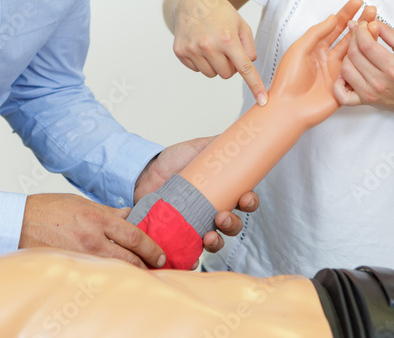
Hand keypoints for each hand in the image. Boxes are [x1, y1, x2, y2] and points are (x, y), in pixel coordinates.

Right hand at [19, 193, 165, 268]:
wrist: (18, 223)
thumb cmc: (47, 209)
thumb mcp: (81, 202)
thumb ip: (108, 211)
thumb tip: (128, 214)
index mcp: (97, 218)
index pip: (134, 235)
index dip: (152, 247)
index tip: (161, 255)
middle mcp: (93, 238)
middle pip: (130, 257)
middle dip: (147, 264)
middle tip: (157, 266)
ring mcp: (82, 255)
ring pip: (117, 268)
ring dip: (132, 272)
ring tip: (142, 272)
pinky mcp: (73, 266)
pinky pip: (98, 273)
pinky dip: (111, 275)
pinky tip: (117, 275)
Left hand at [134, 138, 258, 252]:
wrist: (143, 173)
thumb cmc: (172, 162)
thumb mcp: (196, 148)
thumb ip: (217, 143)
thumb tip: (238, 133)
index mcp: (222, 192)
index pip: (244, 202)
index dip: (250, 203)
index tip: (246, 198)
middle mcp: (212, 212)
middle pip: (232, 226)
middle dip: (232, 225)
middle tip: (222, 217)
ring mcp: (196, 226)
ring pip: (215, 242)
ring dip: (216, 242)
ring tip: (209, 236)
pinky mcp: (178, 237)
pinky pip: (189, 253)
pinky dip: (192, 258)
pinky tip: (191, 258)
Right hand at [171, 0, 267, 106]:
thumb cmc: (220, 11)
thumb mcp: (241, 24)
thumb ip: (249, 47)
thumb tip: (248, 66)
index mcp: (227, 38)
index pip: (244, 68)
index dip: (255, 85)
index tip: (262, 101)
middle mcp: (208, 45)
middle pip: (227, 74)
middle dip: (230, 65)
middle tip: (226, 48)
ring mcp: (192, 49)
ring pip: (211, 74)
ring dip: (215, 64)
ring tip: (212, 45)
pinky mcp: (180, 52)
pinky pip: (197, 69)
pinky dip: (201, 61)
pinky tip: (200, 45)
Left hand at [267, 0, 376, 128]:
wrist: (289, 108)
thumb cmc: (288, 79)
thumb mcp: (299, 50)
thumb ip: (316, 33)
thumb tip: (333, 17)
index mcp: (316, 48)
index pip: (334, 27)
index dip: (346, 13)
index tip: (358, 2)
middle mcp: (329, 58)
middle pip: (348, 37)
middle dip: (360, 22)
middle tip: (372, 10)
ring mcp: (338, 71)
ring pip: (356, 51)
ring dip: (366, 37)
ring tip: (376, 23)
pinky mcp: (345, 85)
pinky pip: (359, 70)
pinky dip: (368, 58)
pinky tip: (376, 46)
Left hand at [334, 18, 393, 119]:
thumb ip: (388, 33)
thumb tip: (371, 22)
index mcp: (392, 67)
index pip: (366, 44)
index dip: (360, 31)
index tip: (361, 25)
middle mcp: (379, 82)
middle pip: (354, 55)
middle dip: (353, 39)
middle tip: (357, 33)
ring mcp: (370, 93)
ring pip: (346, 69)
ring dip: (347, 56)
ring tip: (355, 51)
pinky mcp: (365, 101)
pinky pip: (342, 94)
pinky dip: (339, 83)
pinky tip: (345, 73)